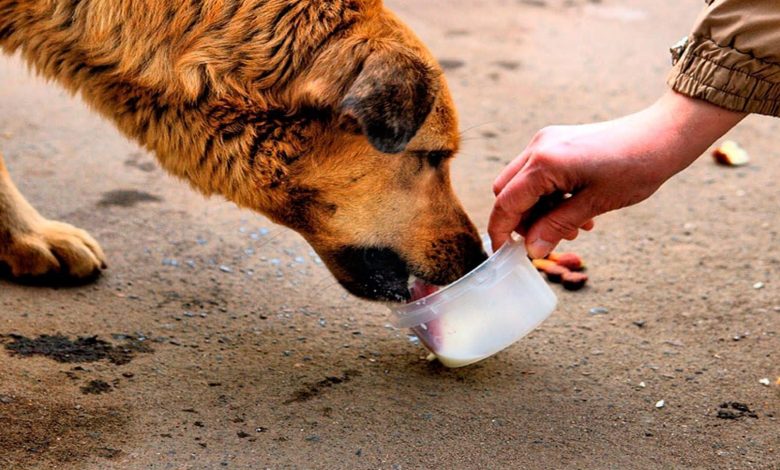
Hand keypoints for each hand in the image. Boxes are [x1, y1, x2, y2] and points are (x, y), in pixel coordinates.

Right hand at [489, 90, 745, 257]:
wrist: (664, 134)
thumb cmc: (636, 167)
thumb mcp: (595, 205)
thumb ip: (556, 227)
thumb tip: (532, 250)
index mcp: (544, 162)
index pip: (506, 202)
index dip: (501, 231)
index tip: (505, 254)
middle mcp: (539, 147)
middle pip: (506, 191)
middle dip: (521, 220)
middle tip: (547, 239)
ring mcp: (547, 142)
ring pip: (522, 184)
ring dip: (538, 210)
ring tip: (573, 228)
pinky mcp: (557, 142)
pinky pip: (539, 174)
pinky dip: (548, 196)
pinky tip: (576, 209)